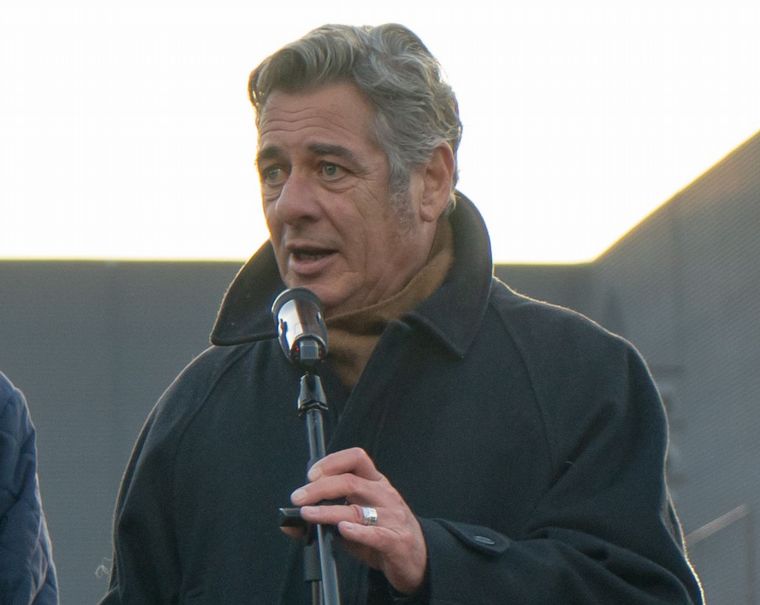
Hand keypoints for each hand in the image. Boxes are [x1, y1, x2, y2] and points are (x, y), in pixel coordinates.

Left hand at [288, 447, 426, 594]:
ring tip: (308, 514)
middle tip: (298, 497)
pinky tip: (342, 530)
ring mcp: (392, 517)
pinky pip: (375, 534)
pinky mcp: (396, 541)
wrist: (418, 559)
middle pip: (350, 482)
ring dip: (328, 511)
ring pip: (357, 509)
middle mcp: (384, 495)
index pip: (356, 458)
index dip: (332, 462)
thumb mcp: (357, 520)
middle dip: (319, 488)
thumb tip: (290, 523)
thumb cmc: (383, 533)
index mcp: (376, 483)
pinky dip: (357, 532)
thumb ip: (329, 516)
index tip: (310, 474)